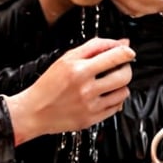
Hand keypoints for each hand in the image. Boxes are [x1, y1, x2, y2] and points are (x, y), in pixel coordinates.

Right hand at [5, 37, 134, 144]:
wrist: (34, 111)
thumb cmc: (49, 84)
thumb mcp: (66, 58)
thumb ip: (95, 47)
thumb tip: (121, 43)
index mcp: (79, 70)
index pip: (115, 57)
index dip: (127, 52)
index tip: (129, 52)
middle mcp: (86, 89)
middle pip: (124, 75)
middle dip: (126, 68)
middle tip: (119, 67)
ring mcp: (90, 106)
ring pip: (123, 92)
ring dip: (121, 85)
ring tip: (110, 82)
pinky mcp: (92, 119)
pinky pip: (116, 107)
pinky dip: (115, 99)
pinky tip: (104, 95)